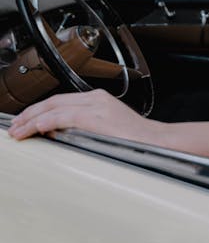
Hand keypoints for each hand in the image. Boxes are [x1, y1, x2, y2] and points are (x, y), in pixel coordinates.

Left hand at [7, 90, 161, 143]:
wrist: (159, 143)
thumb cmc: (138, 141)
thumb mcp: (108, 129)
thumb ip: (86, 128)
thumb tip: (61, 134)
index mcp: (98, 100)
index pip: (61, 101)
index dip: (39, 110)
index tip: (26, 121)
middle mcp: (95, 99)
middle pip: (53, 101)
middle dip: (30, 114)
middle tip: (16, 127)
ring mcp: (95, 106)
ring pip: (53, 107)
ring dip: (31, 119)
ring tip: (18, 131)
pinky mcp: (94, 116)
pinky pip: (61, 116)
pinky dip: (44, 121)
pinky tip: (33, 129)